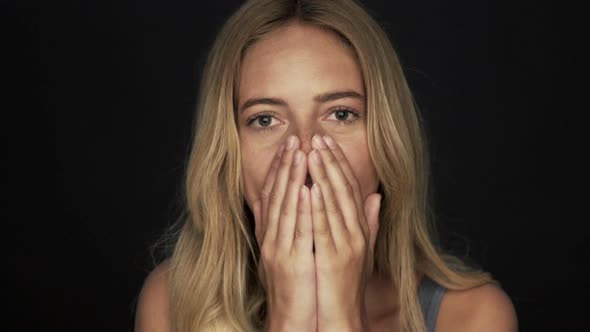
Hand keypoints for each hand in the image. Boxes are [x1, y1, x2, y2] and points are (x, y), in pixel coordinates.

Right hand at [252, 135, 316, 331]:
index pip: (273, 194)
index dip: (280, 169)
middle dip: (285, 165)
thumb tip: (300, 203)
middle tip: (294, 138)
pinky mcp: (290, 261)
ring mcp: (278, 248)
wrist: (290, 319)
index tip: (290, 146)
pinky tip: (305, 188)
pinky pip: (295, 230)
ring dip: (291, 178)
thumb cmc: (295, 286)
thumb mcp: (291, 252)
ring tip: (299, 153)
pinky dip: (299, 208)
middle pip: (276, 194)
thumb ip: (293, 227)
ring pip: (284, 206)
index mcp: (271, 234)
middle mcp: (270, 237)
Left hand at [307, 134, 381, 331]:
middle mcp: (357, 233)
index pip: (350, 188)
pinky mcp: (335, 259)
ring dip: (324, 176)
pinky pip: (326, 229)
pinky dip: (319, 208)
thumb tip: (376, 196)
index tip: (327, 142)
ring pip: (335, 204)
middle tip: (317, 137)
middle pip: (344, 190)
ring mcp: (347, 245)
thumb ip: (368, 222)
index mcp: (360, 228)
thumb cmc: (348, 282)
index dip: (339, 163)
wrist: (344, 316)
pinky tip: (311, 189)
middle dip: (331, 161)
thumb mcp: (362, 249)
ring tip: (313, 152)